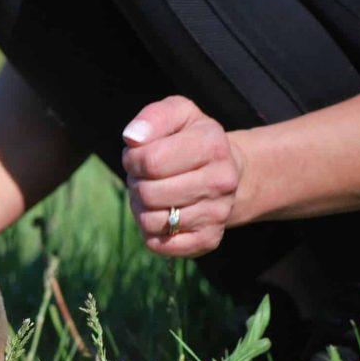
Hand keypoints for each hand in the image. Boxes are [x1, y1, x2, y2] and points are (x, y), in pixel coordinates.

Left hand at [121, 96, 243, 257]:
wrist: (227, 172)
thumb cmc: (191, 140)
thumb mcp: (177, 115)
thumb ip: (153, 118)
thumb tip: (132, 138)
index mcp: (212, 144)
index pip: (150, 161)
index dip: (133, 160)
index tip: (138, 156)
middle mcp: (221, 181)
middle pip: (148, 194)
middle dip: (136, 184)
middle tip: (145, 177)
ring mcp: (217, 213)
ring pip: (151, 221)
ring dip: (141, 208)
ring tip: (153, 195)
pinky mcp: (208, 240)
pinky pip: (160, 245)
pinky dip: (151, 232)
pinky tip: (163, 214)